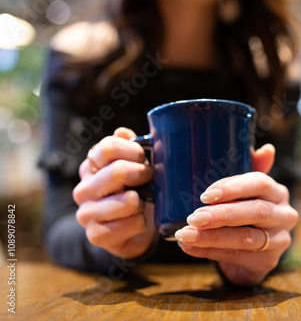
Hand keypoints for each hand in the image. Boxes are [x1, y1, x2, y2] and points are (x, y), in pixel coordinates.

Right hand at [73, 127, 155, 258]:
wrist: (131, 231)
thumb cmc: (136, 192)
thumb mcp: (134, 167)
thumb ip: (129, 148)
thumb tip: (123, 132)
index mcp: (91, 167)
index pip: (108, 148)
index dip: (133, 151)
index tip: (143, 158)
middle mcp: (83, 189)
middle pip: (118, 171)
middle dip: (143, 174)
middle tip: (149, 179)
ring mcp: (86, 214)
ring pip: (128, 200)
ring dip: (143, 202)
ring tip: (142, 203)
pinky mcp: (96, 235)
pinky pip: (131, 223)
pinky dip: (142, 222)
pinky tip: (138, 221)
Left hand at [175, 144, 298, 285]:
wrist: (253, 251)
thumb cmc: (244, 213)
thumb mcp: (244, 191)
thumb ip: (248, 170)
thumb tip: (266, 149)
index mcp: (277, 192)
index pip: (260, 184)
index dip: (233, 188)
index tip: (206, 195)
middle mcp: (284, 214)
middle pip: (255, 212)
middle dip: (221, 215)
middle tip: (193, 217)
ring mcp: (280, 240)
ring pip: (246, 238)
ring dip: (212, 236)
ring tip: (186, 235)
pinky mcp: (268, 261)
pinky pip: (237, 256)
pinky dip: (210, 251)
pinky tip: (190, 247)